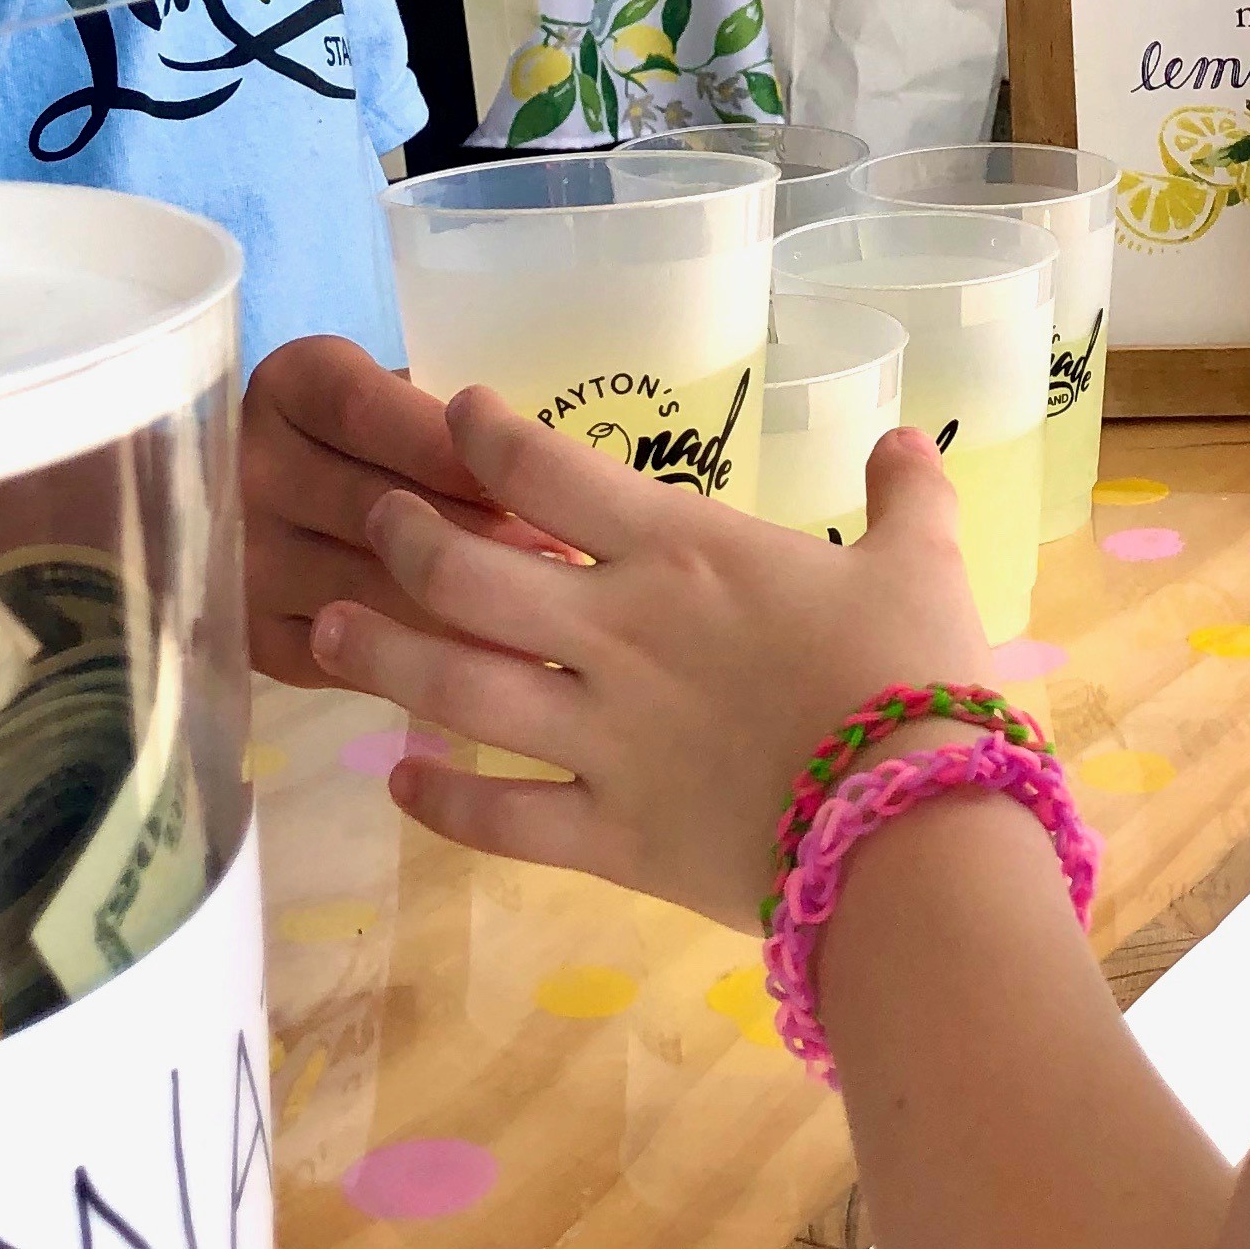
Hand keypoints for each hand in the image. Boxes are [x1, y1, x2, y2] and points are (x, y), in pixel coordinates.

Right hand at [241, 336, 531, 686]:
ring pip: (365, 590)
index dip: (449, 450)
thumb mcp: (407, 403)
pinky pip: (343, 656)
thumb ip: (448, 429)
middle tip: (564, 562)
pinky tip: (488, 661)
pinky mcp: (253, 634)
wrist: (298, 500)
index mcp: (287, 384)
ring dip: (461, 608)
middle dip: (476, 536)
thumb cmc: (385, 439)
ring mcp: (243, 556)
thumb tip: (543, 482)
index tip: (523, 486)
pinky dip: (418, 661)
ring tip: (546, 617)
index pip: (368, 413)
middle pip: (372, 505)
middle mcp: (248, 466)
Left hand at [307, 391, 995, 927]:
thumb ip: (903, 496)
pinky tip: (401, 780)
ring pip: (454, 687)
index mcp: (681, 553)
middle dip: (401, 539)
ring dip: (380, 657)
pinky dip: (442, 800)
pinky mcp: (607, 836)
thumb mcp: (923, 566)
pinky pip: (500, 817)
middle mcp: (616, 633)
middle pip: (465, 574)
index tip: (453, 413)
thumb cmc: (918, 680)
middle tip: (371, 521)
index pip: (548, 472)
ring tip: (327, 633)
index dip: (486, 434)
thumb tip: (901, 437)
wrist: (913, 833)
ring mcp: (600, 739)